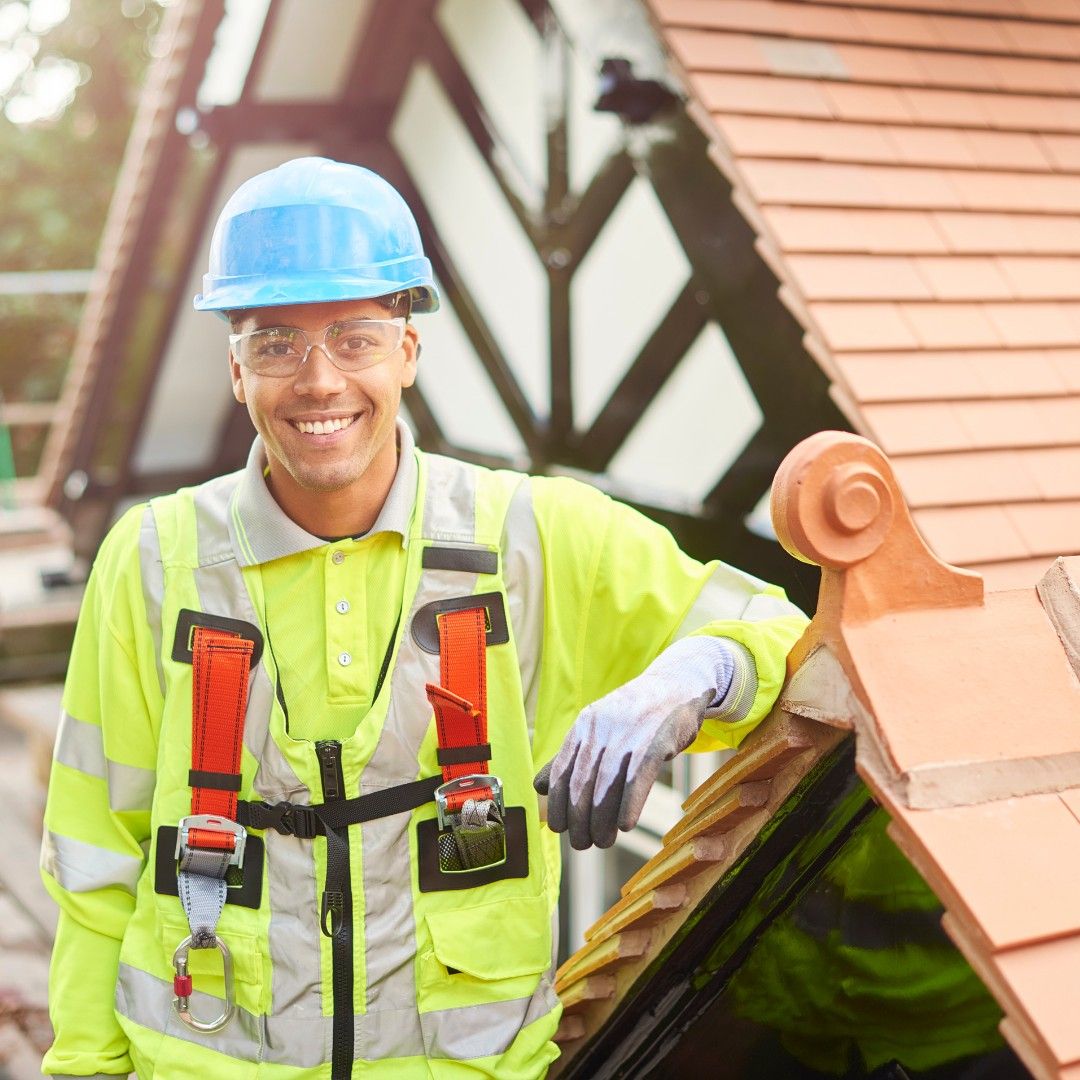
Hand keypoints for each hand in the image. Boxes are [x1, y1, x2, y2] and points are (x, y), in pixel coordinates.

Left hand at [534, 637, 737, 849]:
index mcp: (584, 727)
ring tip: (602, 842)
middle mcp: (601, 730)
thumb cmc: (635, 715)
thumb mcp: (598, 726)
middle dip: (578, 820)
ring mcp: (628, 736)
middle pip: (582, 785)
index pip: (561, 772)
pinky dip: (629, 805)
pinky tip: (626, 826)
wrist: (677, 685)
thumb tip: (539, 786)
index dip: (558, 804)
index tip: (559, 828)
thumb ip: (570, 755)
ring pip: (607, 787)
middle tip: (582, 844)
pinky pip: (637, 780)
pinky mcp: (655, 743)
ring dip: (602, 821)